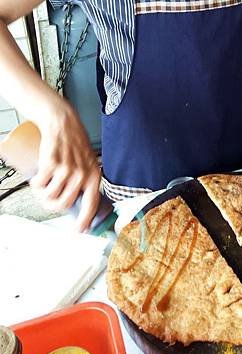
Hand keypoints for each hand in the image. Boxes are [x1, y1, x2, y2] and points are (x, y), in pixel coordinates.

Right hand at [30, 99, 100, 231]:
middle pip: (64, 204)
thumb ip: (86, 180)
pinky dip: (36, 185)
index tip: (79, 230)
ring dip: (43, 195)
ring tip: (43, 187)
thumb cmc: (75, 142)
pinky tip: (38, 179)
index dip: (85, 221)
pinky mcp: (51, 165)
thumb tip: (80, 203)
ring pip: (50, 197)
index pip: (91, 205)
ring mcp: (66, 170)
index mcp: (93, 176)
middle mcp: (81, 175)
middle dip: (53, 205)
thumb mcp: (88, 162)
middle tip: (48, 199)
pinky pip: (39, 185)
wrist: (63, 123)